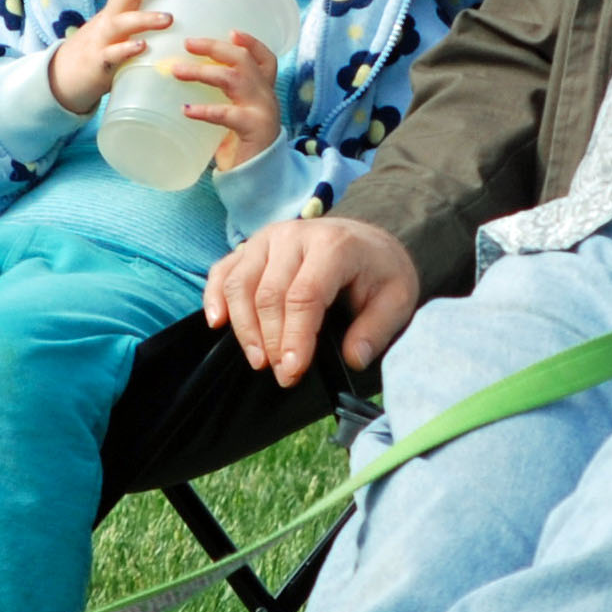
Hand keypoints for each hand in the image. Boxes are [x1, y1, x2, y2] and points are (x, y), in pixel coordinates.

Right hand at [46, 0, 178, 115]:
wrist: (60, 79)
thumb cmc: (98, 52)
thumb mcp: (114, 30)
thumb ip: (133, 16)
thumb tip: (162, 4)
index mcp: (113, 13)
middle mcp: (107, 22)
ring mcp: (102, 41)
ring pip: (121, 23)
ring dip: (145, 18)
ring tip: (169, 18)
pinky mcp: (99, 64)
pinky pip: (112, 54)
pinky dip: (126, 49)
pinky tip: (143, 46)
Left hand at [168, 30, 281, 172]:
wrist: (260, 179)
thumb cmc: (242, 145)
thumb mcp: (235, 115)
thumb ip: (221, 99)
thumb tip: (182, 79)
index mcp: (264, 90)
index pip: (265, 58)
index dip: (250, 42)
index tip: (230, 31)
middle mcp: (267, 96)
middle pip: (244, 60)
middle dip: (215, 47)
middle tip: (187, 43)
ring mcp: (263, 111)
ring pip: (234, 79)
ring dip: (203, 71)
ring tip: (177, 71)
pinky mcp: (253, 129)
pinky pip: (228, 114)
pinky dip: (205, 111)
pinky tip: (186, 111)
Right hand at [204, 217, 419, 387]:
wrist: (367, 240)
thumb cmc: (379, 272)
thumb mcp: (397, 298)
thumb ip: (376, 328)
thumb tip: (354, 358)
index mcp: (334, 246)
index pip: (304, 295)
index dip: (295, 337)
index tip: (293, 371)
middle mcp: (295, 236)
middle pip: (268, 294)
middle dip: (272, 341)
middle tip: (283, 375)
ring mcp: (268, 238)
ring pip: (240, 283)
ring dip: (244, 328)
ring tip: (259, 361)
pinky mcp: (251, 246)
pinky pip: (223, 270)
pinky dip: (214, 297)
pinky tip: (218, 323)